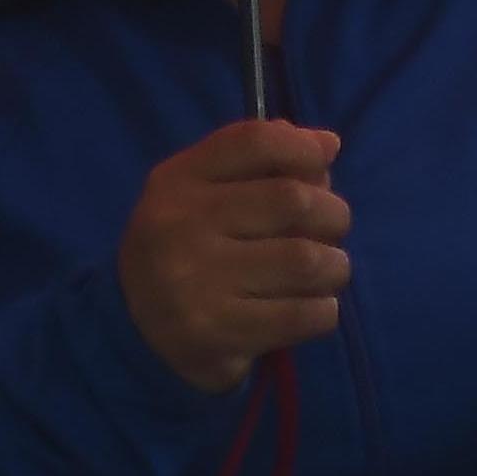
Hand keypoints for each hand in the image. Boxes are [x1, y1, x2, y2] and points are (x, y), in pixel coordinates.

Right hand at [118, 121, 348, 391]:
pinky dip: (324, 310)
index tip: (322, 163)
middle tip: (331, 232)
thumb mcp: (205, 192)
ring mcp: (194, 283)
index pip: (254, 142)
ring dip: (335, 267)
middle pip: (292, 200)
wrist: (141, 331)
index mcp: (177, 182)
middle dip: (333, 215)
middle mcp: (179, 226)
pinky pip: (303, 314)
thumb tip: (327, 145)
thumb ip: (261, 161)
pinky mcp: (216, 334)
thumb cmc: (189, 248)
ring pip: (306, 260)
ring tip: (327, 272)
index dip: (303, 148)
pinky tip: (311, 307)